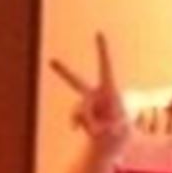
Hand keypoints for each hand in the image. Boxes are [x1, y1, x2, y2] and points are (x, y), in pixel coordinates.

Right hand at [50, 33, 128, 154]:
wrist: (111, 139)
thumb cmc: (120, 128)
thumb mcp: (119, 128)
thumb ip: (107, 124)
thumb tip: (86, 125)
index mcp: (109, 88)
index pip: (105, 66)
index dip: (102, 50)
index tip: (98, 33)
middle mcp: (93, 94)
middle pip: (74, 81)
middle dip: (63, 72)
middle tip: (51, 61)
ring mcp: (84, 105)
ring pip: (80, 110)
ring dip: (91, 122)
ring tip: (101, 131)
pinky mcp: (79, 116)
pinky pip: (78, 120)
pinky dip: (85, 128)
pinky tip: (88, 131)